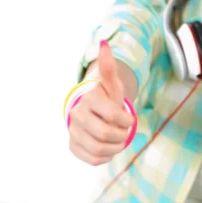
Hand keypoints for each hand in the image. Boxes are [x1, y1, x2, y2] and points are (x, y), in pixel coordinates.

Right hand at [68, 40, 133, 165]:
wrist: (92, 112)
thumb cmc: (107, 98)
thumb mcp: (113, 84)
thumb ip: (109, 67)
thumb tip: (104, 43)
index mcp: (90, 98)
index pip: (114, 115)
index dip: (126, 120)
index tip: (128, 119)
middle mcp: (77, 114)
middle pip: (106, 134)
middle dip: (121, 135)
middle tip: (124, 131)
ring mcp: (73, 131)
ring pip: (99, 149)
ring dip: (115, 147)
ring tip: (118, 140)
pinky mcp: (73, 146)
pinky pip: (92, 159)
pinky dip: (105, 156)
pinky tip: (108, 147)